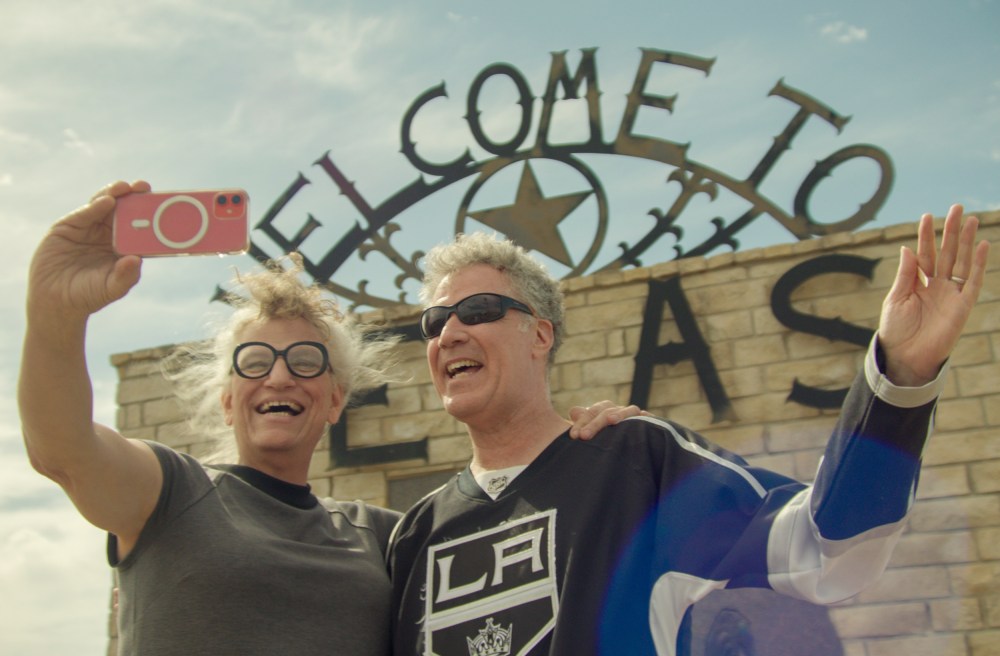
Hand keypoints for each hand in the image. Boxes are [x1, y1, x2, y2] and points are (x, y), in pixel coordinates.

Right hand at [27, 180, 149, 322]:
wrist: (54, 300)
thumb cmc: (88, 295)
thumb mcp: (111, 288)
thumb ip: (125, 276)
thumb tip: (136, 260)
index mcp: (124, 246)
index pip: (140, 226)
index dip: (150, 214)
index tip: (162, 203)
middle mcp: (108, 234)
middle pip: (124, 210)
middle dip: (134, 197)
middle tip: (144, 187)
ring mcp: (89, 228)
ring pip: (104, 206)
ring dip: (115, 194)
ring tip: (125, 187)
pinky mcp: (68, 226)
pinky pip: (84, 213)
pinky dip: (95, 206)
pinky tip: (106, 201)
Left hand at [568, 400, 648, 439]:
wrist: (630, 447)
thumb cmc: (601, 439)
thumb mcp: (590, 431)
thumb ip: (582, 422)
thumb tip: (574, 412)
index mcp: (603, 410)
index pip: (591, 412)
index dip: (582, 422)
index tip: (574, 435)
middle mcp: (618, 411)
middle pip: (606, 411)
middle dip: (595, 423)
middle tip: (584, 436)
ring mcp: (633, 416)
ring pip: (628, 410)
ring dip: (619, 413)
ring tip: (612, 419)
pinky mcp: (647, 423)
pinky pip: (647, 418)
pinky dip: (646, 417)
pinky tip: (644, 417)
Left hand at [878, 204, 990, 385]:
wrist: (905, 356)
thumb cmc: (896, 330)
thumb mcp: (896, 299)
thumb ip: (905, 275)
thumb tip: (907, 248)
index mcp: (918, 282)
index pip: (924, 253)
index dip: (926, 236)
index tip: (927, 216)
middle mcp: (936, 285)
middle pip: (946, 253)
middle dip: (951, 231)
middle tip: (957, 207)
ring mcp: (951, 294)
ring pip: (961, 262)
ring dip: (966, 241)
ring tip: (971, 219)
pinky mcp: (963, 305)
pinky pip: (973, 281)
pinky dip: (978, 264)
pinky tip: (981, 245)